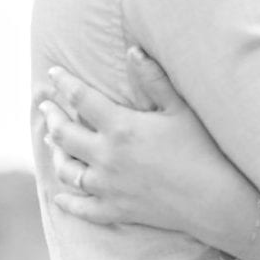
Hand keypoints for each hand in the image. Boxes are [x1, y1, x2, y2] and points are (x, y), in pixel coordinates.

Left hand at [40, 48, 259, 252]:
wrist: (214, 199)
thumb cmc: (203, 149)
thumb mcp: (180, 110)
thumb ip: (154, 80)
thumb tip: (133, 50)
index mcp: (121, 128)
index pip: (82, 99)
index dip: (65, 83)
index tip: (53, 72)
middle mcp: (106, 156)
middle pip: (64, 135)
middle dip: (52, 117)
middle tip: (45, 106)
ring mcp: (107, 186)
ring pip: (66, 170)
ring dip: (55, 154)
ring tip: (51, 144)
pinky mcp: (114, 209)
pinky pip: (81, 207)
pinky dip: (67, 201)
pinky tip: (60, 196)